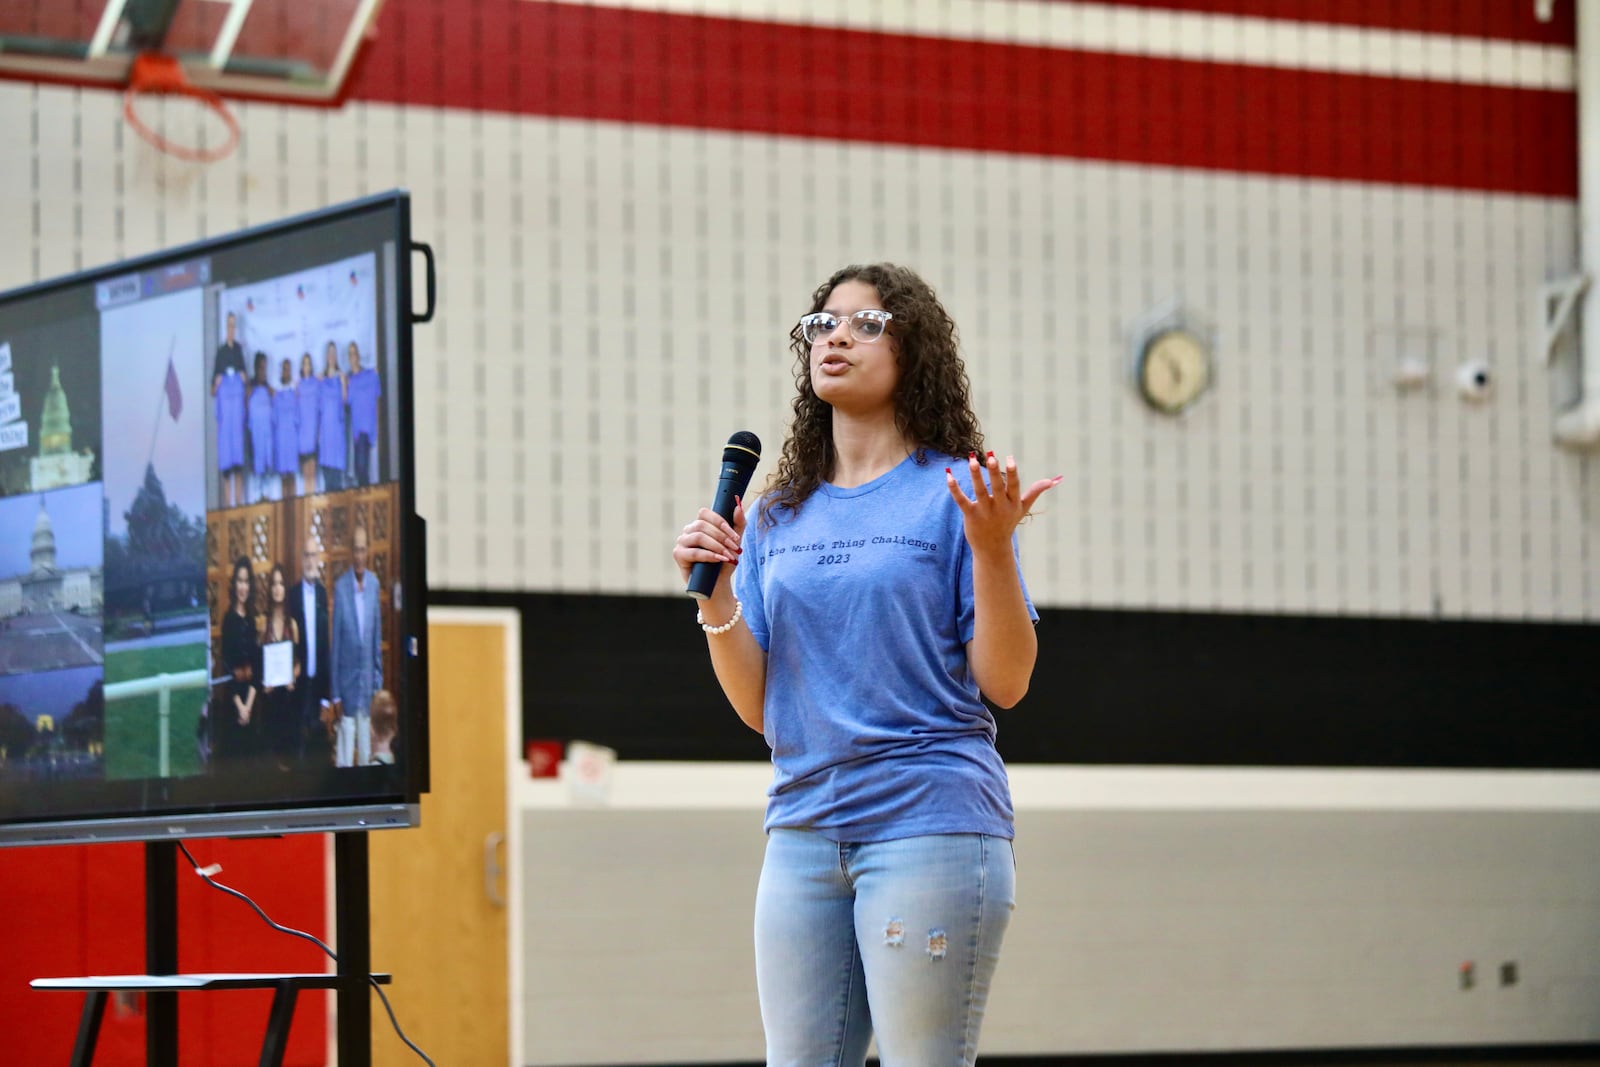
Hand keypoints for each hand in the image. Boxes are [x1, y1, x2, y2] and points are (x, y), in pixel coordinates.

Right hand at [672, 499, 745, 584]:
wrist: (717, 584)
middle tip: (735, 549)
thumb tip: (738, 507)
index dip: (720, 522)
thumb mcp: (735, 542)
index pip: (705, 513)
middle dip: (722, 537)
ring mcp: (681, 542)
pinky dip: (709, 555)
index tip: (735, 536)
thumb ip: (738, 524)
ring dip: (717, 546)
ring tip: (728, 556)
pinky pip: (693, 552)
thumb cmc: (724, 562)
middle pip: (702, 525)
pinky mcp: (678, 555)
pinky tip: (719, 559)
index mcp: (699, 524)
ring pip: (698, 537)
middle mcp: (688, 531)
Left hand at [946, 451, 1060, 554]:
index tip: (1009, 458)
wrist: (992, 548)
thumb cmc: (1008, 524)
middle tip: (991, 456)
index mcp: (1012, 503)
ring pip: (979, 491)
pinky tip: (948, 475)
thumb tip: (1053, 480)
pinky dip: (955, 489)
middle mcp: (1000, 507)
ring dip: (976, 475)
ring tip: (972, 460)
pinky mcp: (971, 516)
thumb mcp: (1022, 508)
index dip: (1012, 473)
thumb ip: (1035, 492)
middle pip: (997, 487)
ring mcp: (985, 512)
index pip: (1014, 486)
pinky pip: (962, 501)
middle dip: (995, 472)